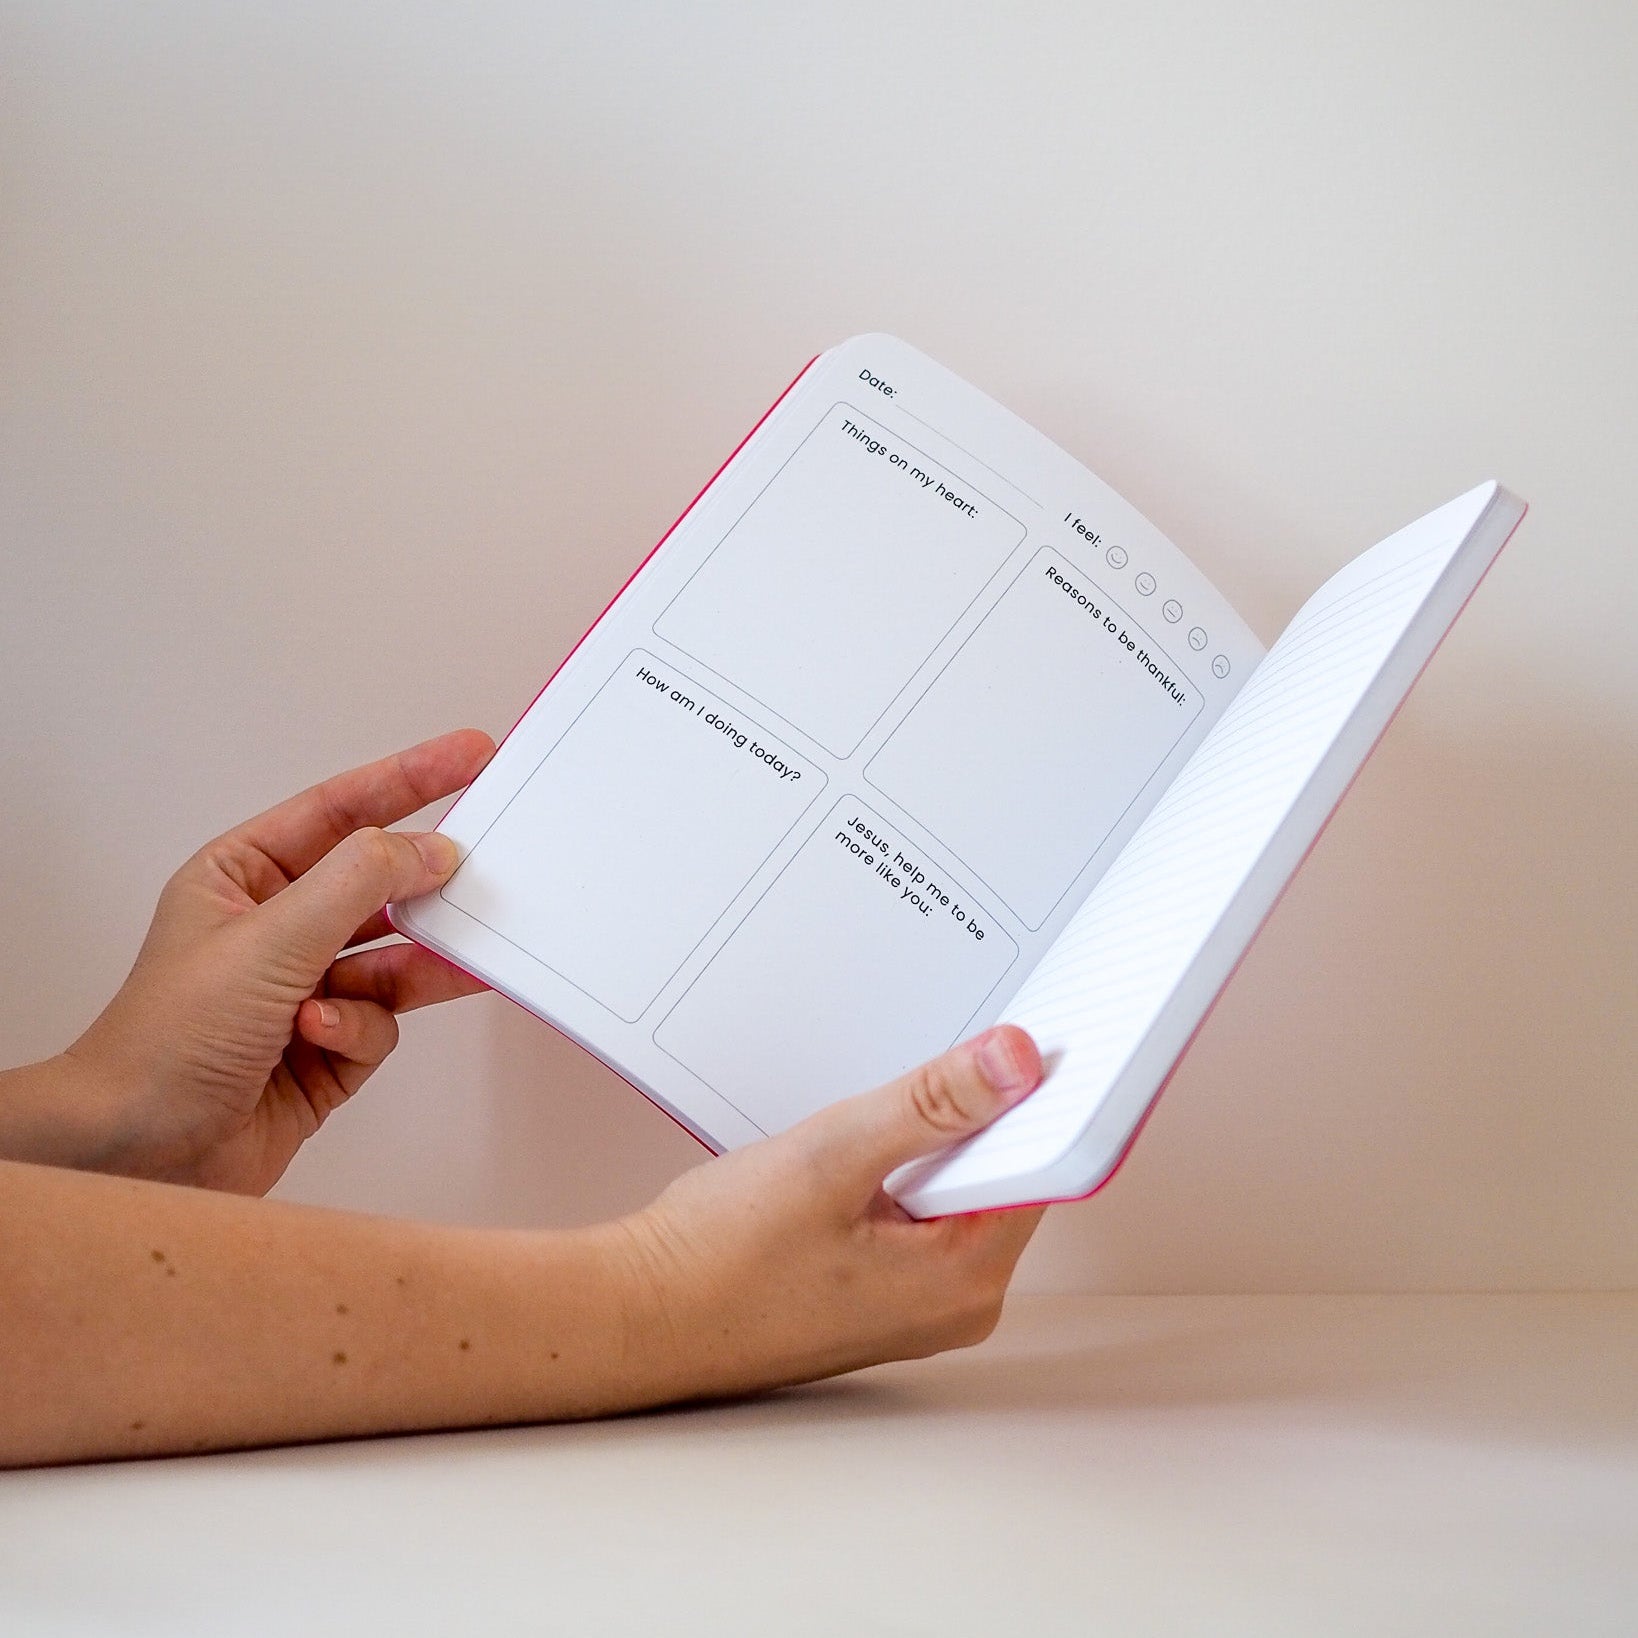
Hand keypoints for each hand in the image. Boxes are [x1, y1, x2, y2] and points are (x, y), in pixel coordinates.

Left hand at [50, 730, 494, 1193]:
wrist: (139, 1153)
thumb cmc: (165, 1040)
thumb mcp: (269, 940)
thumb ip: (358, 883)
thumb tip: (428, 849)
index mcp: (242, 877)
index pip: (340, 810)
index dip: (409, 778)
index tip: (469, 755)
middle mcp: (275, 928)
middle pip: (378, 884)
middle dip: (426, 884)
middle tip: (484, 864)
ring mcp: (304, 990)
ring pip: (395, 957)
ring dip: (414, 963)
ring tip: (457, 957)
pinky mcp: (328, 1050)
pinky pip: (382, 1021)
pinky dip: (363, 1030)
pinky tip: (321, 1038)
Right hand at [616, 1025, 1046, 1399]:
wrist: (639, 1316)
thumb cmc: (718, 1260)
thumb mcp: (832, 1156)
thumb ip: (931, 1104)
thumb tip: (1016, 1061)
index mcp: (965, 1280)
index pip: (1042, 1168)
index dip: (1032, 1100)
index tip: (1018, 1045)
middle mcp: (957, 1304)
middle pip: (1004, 1177)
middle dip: (974, 1118)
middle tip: (930, 1066)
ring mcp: (920, 1304)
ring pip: (958, 1191)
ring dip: (929, 1144)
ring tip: (873, 1118)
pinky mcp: (884, 1294)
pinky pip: (922, 1216)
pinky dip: (902, 1174)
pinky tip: (853, 1157)